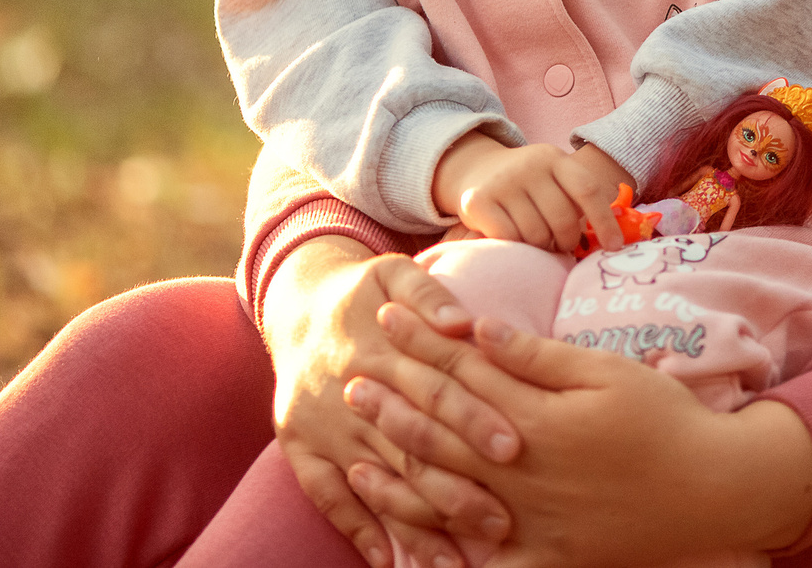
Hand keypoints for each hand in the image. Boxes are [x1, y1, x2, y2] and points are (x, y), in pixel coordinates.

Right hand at [263, 236, 523, 564]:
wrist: (296, 304)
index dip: (474, 418)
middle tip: (500, 523)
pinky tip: (387, 563)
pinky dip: (357, 531)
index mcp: (382, 350)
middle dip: (456, 488)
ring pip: (376, 483)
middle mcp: (353, 393)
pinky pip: (326, 497)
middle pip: (411, 446)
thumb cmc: (366, 293)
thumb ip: (429, 292)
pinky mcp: (301, 448)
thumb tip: (463, 321)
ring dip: (416, 526)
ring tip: (457, 563)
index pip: (435, 391)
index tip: (514, 449)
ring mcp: (324, 427)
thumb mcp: (394, 272)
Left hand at [355, 309, 811, 567]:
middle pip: (442, 431)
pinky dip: (439, 553)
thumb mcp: (607, 372)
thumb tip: (476, 329)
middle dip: (395, 400)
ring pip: (444, 496)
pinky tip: (406, 543)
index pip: (463, 372)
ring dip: (398, 470)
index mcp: (536, 419)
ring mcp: (528, 521)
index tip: (387, 317)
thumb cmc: (665, 421)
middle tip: (354, 373)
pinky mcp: (542, 559)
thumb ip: (537, 356)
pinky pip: (479, 563)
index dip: (421, 342)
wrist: (714, 491)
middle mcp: (521, 472)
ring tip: (358, 450)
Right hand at [433, 135, 633, 250]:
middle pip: (563, 219)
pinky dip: (516, 247)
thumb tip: (611, 241)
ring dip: (541, 247)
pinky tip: (513, 240)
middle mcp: (528, 165)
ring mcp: (502, 182)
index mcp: (553, 158)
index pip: (587, 189)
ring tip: (536, 240)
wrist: (476, 170)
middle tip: (561, 246)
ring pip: (537, 235)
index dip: (604, 221)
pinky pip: (509, 239)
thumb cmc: (528, 186)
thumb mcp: (553, 180)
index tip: (614, 247)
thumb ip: (576, 200)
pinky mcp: (477, 201)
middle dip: (567, 241)